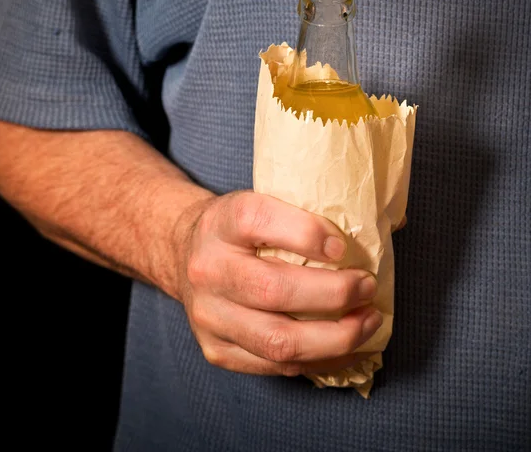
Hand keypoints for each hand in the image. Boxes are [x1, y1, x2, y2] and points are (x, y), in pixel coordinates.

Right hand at [174, 192, 382, 376]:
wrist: (184, 253)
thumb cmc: (236, 229)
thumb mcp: (260, 202)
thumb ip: (307, 211)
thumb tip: (384, 227)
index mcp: (222, 222)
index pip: (258, 220)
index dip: (306, 233)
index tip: (342, 246)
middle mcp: (209, 268)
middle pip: (273, 289)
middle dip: (334, 294)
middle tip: (366, 287)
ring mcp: (209, 314)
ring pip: (278, 340)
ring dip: (336, 337)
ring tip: (368, 322)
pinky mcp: (215, 348)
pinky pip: (275, 366)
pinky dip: (319, 359)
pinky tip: (344, 345)